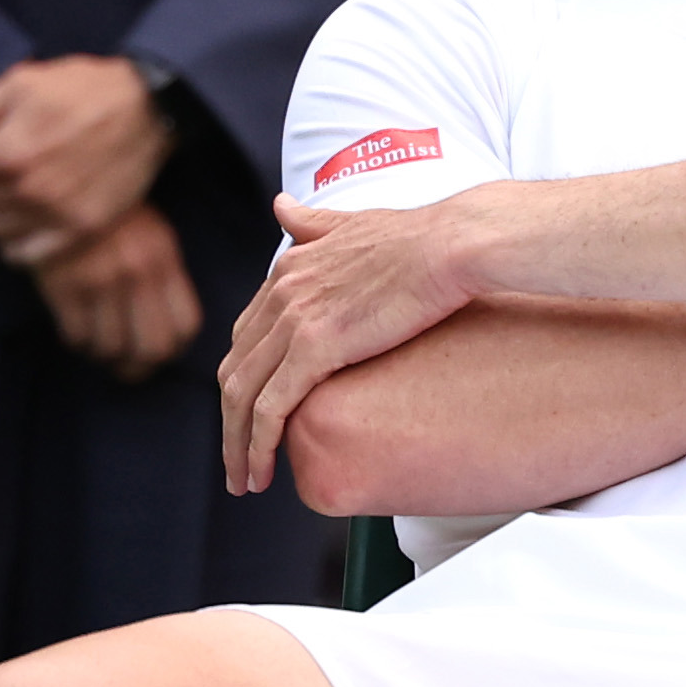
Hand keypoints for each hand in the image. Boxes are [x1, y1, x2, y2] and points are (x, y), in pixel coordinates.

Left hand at [0, 55, 173, 268]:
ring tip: (12, 194)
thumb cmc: (81, 89)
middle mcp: (26, 190)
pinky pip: (26, 255)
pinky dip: (17, 243)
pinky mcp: (81, 230)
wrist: (147, 108)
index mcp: (5, 153)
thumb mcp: (20, 82)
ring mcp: (55, 215)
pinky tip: (26, 222)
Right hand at [34, 201, 203, 382]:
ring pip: (111, 348)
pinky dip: (78, 342)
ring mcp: (99, 280)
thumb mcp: (151, 235)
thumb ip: (163, 278)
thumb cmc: (108, 217)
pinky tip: (77, 327)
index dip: (173, 349)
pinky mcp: (63, 285)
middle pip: (153, 349)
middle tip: (126, 364)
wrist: (55, 188)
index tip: (159, 351)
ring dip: (103, 354)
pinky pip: (76, 337)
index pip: (186, 326)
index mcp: (162, 258)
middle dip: (140, 366)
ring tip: (98, 341)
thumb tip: (169, 334)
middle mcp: (137, 272)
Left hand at [222, 191, 481, 490]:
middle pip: (235, 370)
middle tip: (239, 458)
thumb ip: (314, 223)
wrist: (456, 245)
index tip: (252, 414)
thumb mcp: (353, 224)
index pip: (247, 337)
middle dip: (230, 421)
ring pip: (242, 397)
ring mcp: (294, 319)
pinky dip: (257, 445)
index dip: (245, 380)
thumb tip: (282, 206)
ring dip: (236, 445)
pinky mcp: (315, 347)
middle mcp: (280, 292)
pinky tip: (261, 472)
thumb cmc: (425, 240)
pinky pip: (269, 409)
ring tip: (245, 480)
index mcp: (289, 268)